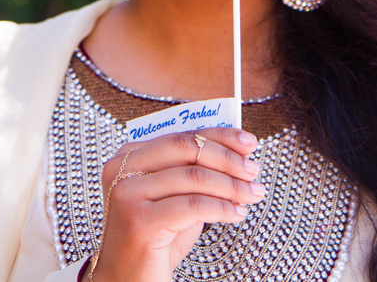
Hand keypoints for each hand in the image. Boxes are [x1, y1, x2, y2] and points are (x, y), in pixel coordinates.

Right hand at [83, 128, 262, 281]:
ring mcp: (127, 194)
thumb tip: (237, 151)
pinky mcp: (139, 221)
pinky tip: (237, 213)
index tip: (249, 143)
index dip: (219, 136)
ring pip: (194, 177)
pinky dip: (222, 207)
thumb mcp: (175, 198)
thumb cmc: (154, 240)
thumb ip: (194, 172)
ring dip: (231, 185)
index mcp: (128, 155)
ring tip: (252, 194)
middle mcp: (122, 168)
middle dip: (228, 158)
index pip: (181, 135)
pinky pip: (193, 206)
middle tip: (253, 171)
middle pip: (187, 149)